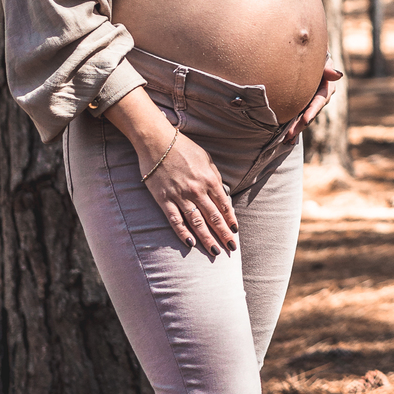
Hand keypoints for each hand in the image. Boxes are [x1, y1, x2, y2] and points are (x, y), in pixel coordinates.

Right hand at [142, 128, 238, 255]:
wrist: (157, 141)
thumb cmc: (183, 148)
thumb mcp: (206, 159)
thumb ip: (214, 178)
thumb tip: (222, 195)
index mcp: (210, 179)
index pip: (224, 205)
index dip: (230, 220)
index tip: (235, 232)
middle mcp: (197, 190)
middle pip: (214, 217)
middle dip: (223, 234)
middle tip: (231, 248)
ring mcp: (180, 195)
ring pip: (197, 222)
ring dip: (207, 238)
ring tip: (215, 251)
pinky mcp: (164, 199)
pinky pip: (175, 220)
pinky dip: (183, 233)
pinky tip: (190, 244)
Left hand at [283, 56, 343, 142]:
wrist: (305, 54)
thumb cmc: (314, 54)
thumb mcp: (322, 58)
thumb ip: (327, 67)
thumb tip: (338, 75)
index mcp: (327, 87)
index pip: (320, 100)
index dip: (313, 110)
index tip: (306, 120)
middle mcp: (320, 97)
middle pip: (311, 113)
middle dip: (300, 125)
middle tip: (289, 134)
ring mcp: (310, 102)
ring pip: (303, 117)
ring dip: (295, 128)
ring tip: (285, 139)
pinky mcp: (301, 104)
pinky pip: (297, 116)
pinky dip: (292, 126)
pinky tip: (286, 138)